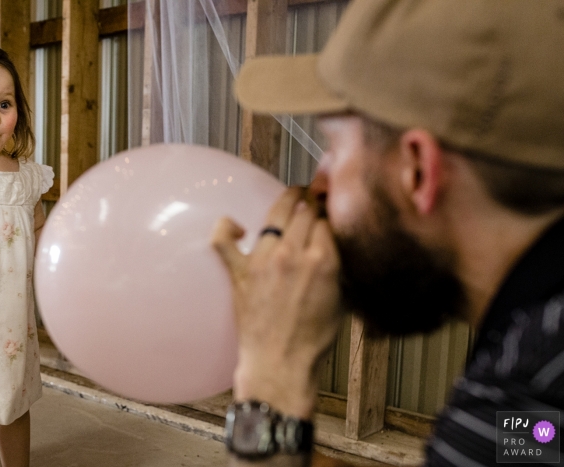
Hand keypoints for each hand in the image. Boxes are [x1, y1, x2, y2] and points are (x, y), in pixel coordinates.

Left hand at [212, 187, 342, 418]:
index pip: (327, 219)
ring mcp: (263, 260)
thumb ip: (337, 266)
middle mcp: (293, 254)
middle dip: (312, 201)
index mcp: (323, 261)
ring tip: (292, 197)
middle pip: (305, 210)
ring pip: (275, 214)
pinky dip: (227, 228)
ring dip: (286, 202)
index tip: (328, 209)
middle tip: (313, 198)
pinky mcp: (240, 271)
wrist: (280, 364)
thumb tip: (332, 244)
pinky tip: (237, 225)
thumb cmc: (312, 339)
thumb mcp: (340, 299)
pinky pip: (223, 240)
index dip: (329, 212)